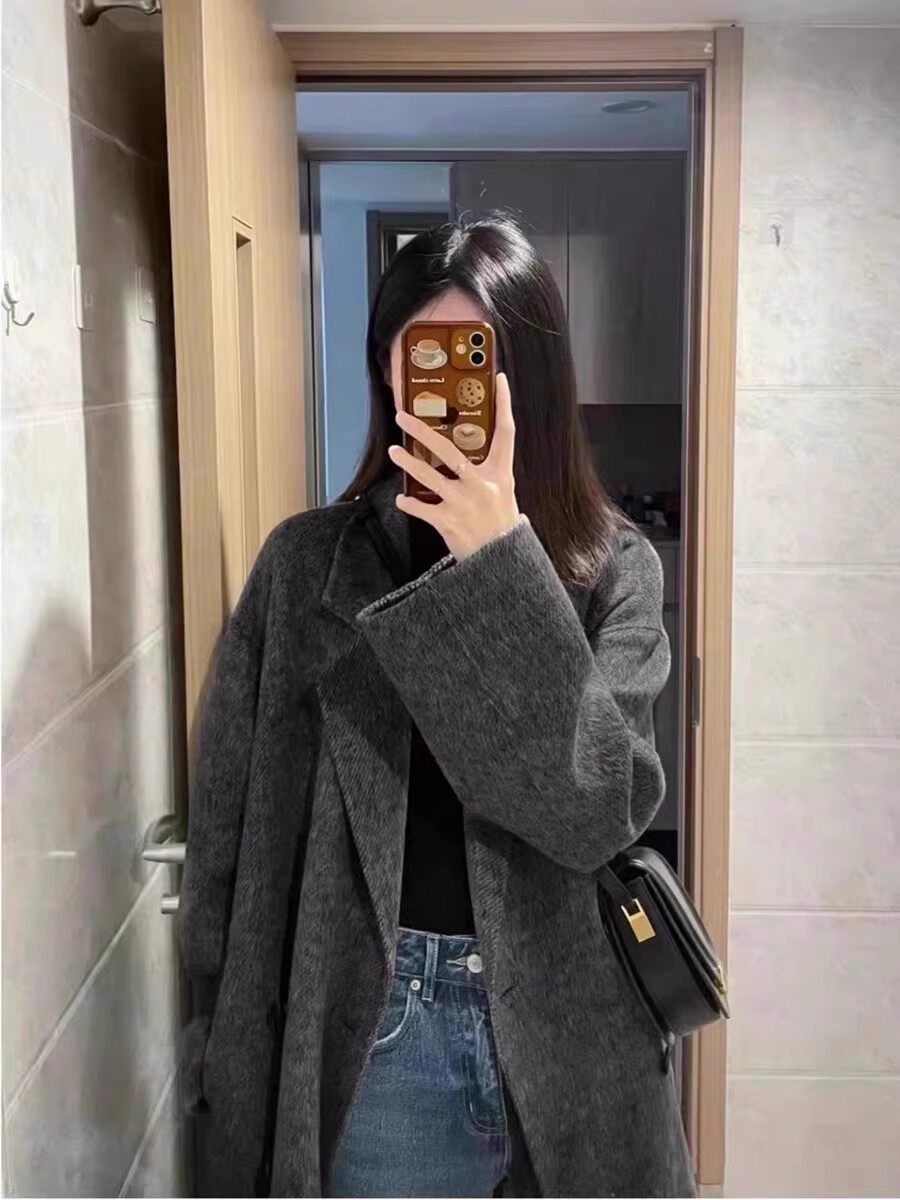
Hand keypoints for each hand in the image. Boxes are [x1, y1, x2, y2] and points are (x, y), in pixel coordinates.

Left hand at [388, 371, 520, 560]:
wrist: (503, 560)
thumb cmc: (501, 525)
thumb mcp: (503, 493)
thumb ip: (486, 473)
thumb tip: (465, 455)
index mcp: (500, 474)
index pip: (506, 432)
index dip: (504, 404)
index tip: (500, 380)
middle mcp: (481, 485)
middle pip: (449, 450)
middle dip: (423, 431)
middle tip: (402, 417)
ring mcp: (463, 503)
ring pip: (429, 476)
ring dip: (408, 463)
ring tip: (395, 451)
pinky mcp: (448, 522)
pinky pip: (422, 509)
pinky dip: (409, 503)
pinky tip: (401, 498)